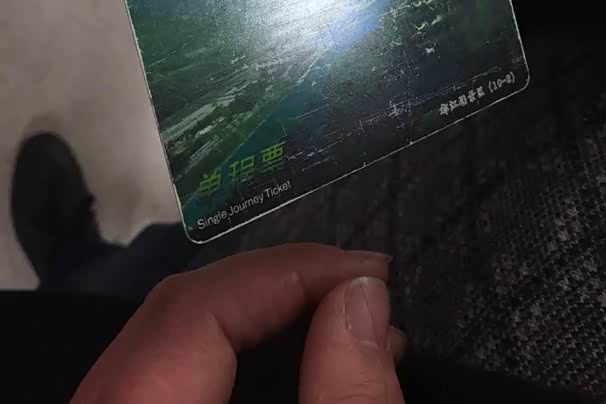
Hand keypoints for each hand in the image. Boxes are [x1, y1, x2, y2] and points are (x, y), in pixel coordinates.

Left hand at [72, 243, 404, 403]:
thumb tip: (365, 293)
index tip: (372, 274)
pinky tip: (300, 365)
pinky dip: (240, 359)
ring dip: (267, 322)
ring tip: (350, 329)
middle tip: (369, 295)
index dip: (288, 273)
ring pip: (176, 342)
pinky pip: (173, 375)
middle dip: (283, 291)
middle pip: (180, 315)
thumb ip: (342, 400)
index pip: (193, 309)